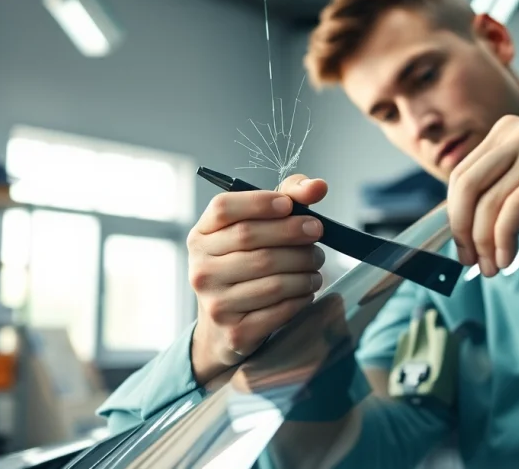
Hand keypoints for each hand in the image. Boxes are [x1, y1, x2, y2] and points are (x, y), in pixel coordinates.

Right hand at [187, 174, 328, 383]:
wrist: (223, 327)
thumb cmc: (246, 266)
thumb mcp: (256, 230)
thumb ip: (287, 200)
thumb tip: (318, 186)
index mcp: (201, 236)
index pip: (223, 208)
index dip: (258, 202)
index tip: (288, 205)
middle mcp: (201, 268)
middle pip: (251, 239)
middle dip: (292, 233)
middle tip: (317, 233)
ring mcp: (215, 302)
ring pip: (272, 278)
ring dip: (304, 270)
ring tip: (315, 267)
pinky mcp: (235, 332)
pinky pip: (280, 309)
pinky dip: (301, 297)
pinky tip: (306, 290)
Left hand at [447, 116, 518, 275]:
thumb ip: (501, 203)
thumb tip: (463, 235)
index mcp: (506, 132)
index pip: (460, 177)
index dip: (453, 218)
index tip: (461, 251)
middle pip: (467, 188)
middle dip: (463, 233)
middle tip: (472, 264)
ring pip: (491, 201)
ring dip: (485, 243)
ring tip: (493, 268)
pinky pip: (517, 206)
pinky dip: (505, 238)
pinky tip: (507, 259)